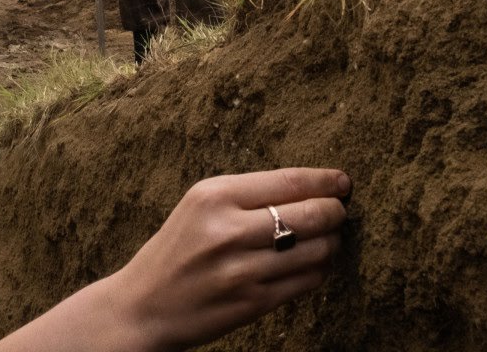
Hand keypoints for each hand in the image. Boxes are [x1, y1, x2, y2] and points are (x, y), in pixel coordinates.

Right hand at [105, 168, 349, 349]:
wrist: (144, 306)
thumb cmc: (177, 249)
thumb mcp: (200, 207)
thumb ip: (248, 195)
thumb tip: (312, 188)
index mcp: (214, 196)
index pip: (289, 181)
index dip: (325, 180)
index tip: (342, 182)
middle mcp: (228, 230)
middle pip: (310, 214)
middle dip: (335, 211)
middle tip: (338, 211)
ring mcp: (242, 270)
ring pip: (316, 249)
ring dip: (331, 243)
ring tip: (327, 239)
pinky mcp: (253, 303)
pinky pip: (307, 281)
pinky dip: (320, 269)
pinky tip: (314, 263)